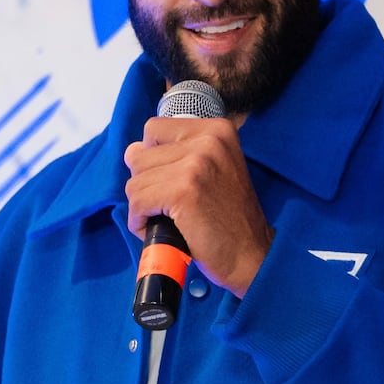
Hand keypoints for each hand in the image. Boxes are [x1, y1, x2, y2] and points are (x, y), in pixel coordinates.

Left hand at [124, 116, 273, 296]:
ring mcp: (196, 164)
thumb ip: (180, 153)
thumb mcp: (215, 168)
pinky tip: (156, 229)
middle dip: (146, 184)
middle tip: (168, 206)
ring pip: (135, 181)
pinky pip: (138, 201)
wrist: (250, 255)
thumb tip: (133, 151)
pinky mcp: (183, 191)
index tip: (169, 181)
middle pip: (140, 155)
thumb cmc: (230, 218)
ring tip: (166, 219)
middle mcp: (208, 140)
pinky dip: (139, 221)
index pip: (154, 129)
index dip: (153, 158)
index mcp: (216, 130)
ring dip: (143, 205)